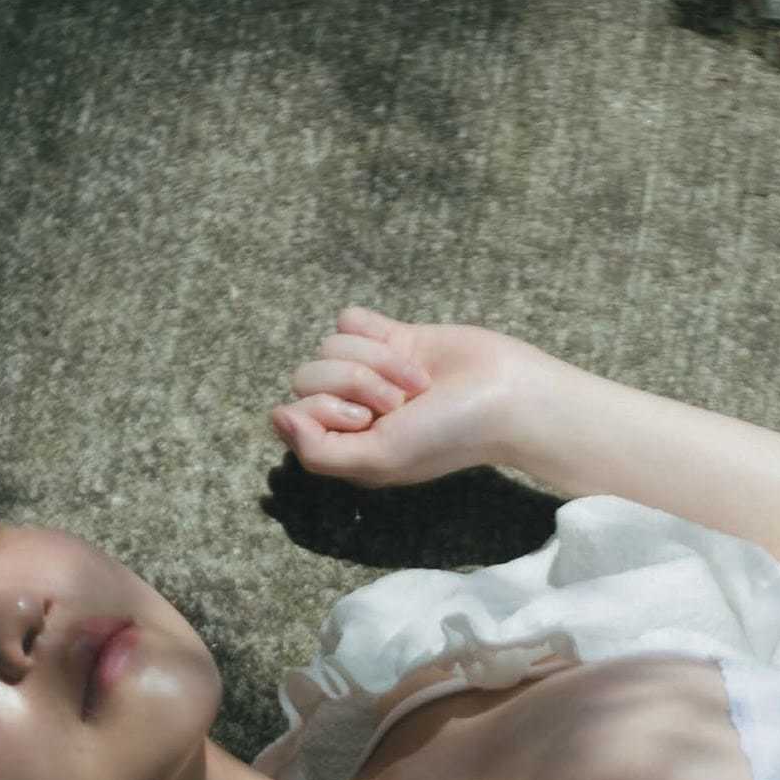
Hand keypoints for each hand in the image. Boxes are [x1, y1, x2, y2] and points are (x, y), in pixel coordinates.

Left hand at [272, 305, 531, 489]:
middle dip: (356, 382)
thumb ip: (317, 450)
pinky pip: (349, 320)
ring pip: (331, 345)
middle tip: (399, 402)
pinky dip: (375, 332)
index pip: (295, 413)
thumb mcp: (377, 460)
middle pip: (308, 375)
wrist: (504, 396)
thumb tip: (275, 415)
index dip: (327, 409)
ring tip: (415, 383)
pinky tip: (406, 351)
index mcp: (342, 445)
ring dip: (377, 361)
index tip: (371, 420)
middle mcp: (348, 408)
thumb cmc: (446, 437)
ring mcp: (367, 371)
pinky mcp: (388, 337)